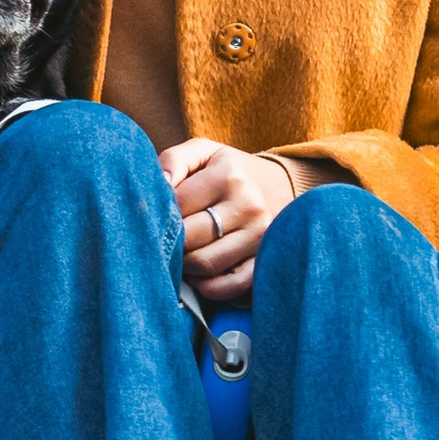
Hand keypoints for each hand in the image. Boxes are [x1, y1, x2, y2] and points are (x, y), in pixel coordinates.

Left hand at [162, 137, 296, 303]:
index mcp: (229, 176)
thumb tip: (158, 183)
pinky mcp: (265, 261)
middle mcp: (248, 206)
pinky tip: (201, 274)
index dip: (162, 213)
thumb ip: (174, 160)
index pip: (177, 205)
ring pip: (205, 264)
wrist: (280, 185)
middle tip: (166, 238)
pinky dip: (208, 287)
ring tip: (183, 253)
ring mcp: (260, 237)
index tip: (162, 214)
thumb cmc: (231, 170)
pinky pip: (230, 287)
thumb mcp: (204, 152)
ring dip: (185, 266)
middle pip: (189, 239)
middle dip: (170, 242)